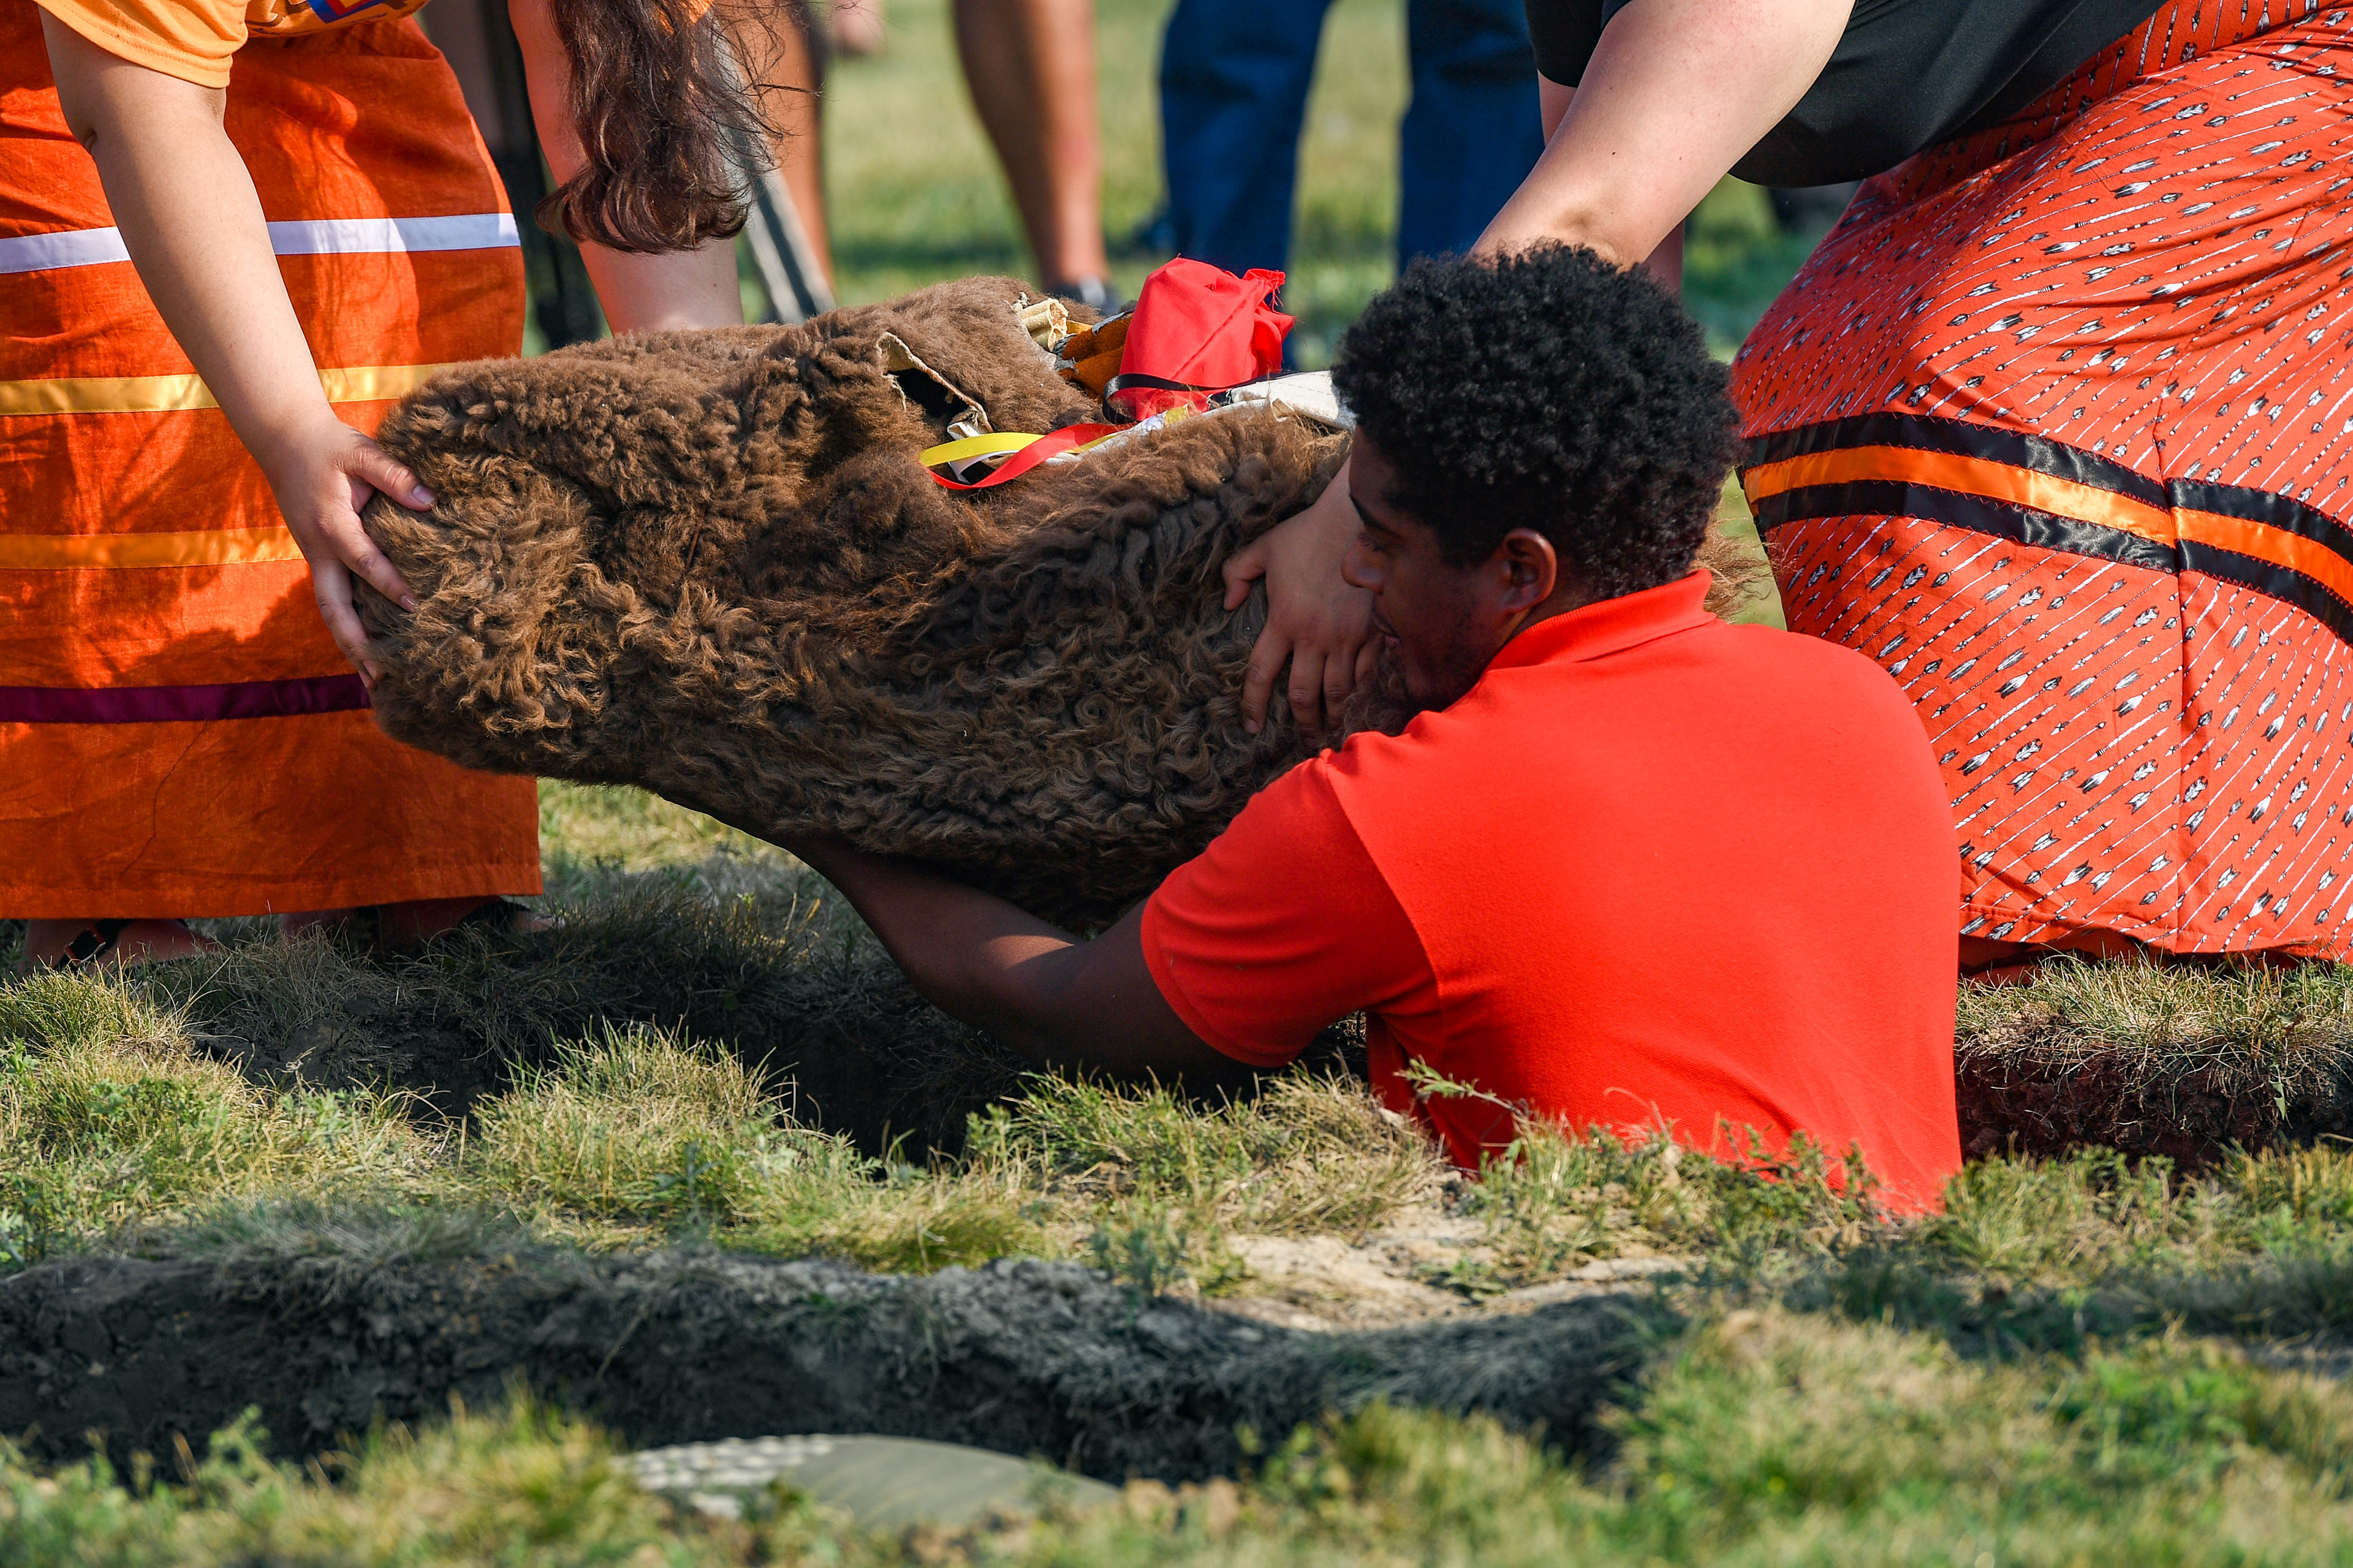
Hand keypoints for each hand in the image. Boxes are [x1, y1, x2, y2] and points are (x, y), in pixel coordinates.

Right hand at [255, 416, 427, 686]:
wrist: (285, 440)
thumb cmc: (330, 446)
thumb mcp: (362, 453)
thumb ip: (396, 476)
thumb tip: (431, 502)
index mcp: (331, 525)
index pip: (365, 562)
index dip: (390, 585)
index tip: (416, 608)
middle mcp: (318, 550)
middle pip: (334, 607)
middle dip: (355, 643)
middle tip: (381, 677)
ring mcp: (315, 557)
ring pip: (329, 610)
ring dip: (349, 646)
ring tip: (374, 683)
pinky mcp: (318, 558)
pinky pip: (332, 599)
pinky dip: (347, 627)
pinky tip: (367, 651)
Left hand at [1220, 455, 1377, 736]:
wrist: (1358, 520)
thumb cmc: (1309, 532)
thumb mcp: (1263, 548)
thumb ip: (1237, 573)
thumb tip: (1229, 602)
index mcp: (1283, 620)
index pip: (1261, 674)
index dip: (1253, 704)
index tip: (1252, 725)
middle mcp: (1314, 637)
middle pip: (1303, 694)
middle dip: (1302, 722)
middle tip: (1303, 739)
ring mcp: (1347, 637)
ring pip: (1338, 690)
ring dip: (1333, 713)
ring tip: (1331, 727)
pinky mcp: (1374, 632)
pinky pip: (1367, 671)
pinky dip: (1361, 687)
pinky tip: (1358, 696)